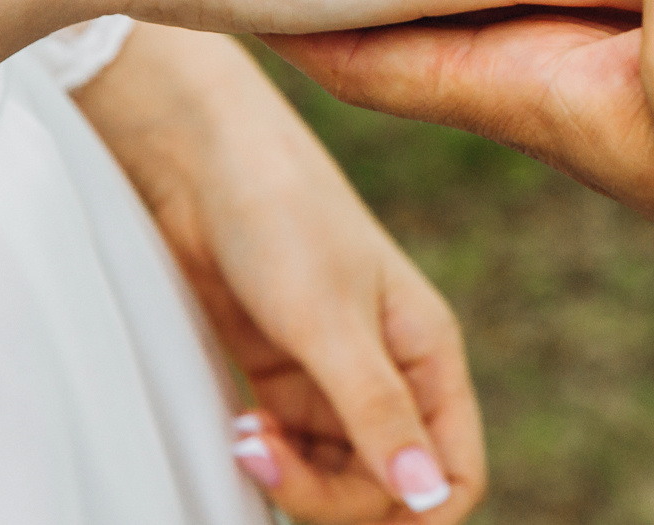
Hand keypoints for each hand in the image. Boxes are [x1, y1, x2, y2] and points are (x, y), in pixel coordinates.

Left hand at [75, 25, 484, 522]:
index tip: (347, 498)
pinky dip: (265, 461)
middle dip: (328, 495)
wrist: (199, 164)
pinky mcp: (282, 377)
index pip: (454, 473)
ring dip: (290, 480)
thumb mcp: (331, 323)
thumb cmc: (281, 217)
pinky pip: (291, 454)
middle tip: (265, 455)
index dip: (414, 507)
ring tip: (245, 438)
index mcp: (429, 355)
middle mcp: (392, 372)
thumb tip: (428, 498)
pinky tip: (238, 433)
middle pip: (388, 490)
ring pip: (335, 478)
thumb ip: (377, 415)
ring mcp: (335, 378)